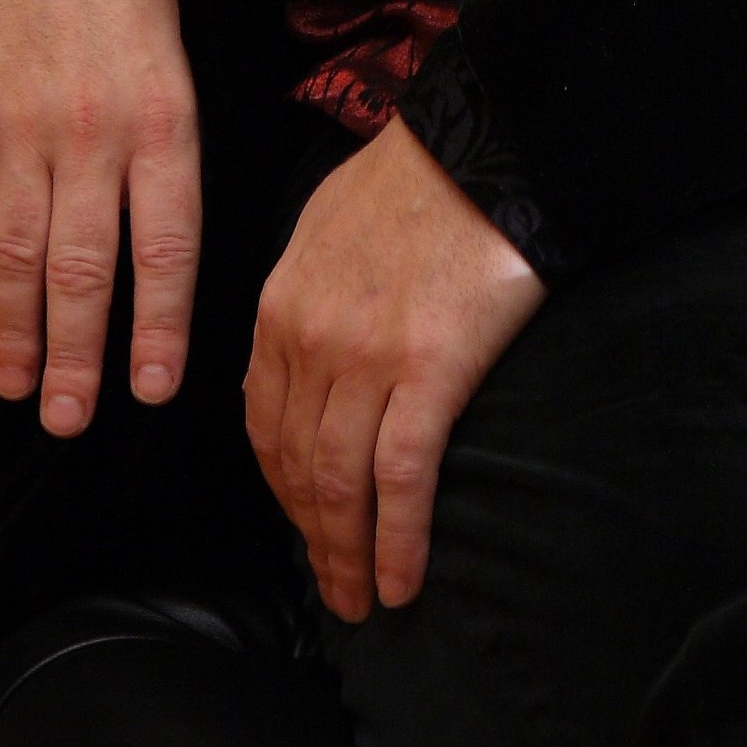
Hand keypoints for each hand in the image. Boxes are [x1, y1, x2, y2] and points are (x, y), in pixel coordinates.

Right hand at [0, 0, 200, 429]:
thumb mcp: (184, 60)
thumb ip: (173, 153)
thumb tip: (170, 254)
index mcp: (164, 122)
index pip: (167, 247)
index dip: (159, 326)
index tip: (153, 392)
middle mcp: (93, 134)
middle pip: (84, 268)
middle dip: (78, 356)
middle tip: (70, 423)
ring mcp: (20, 126)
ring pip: (16, 252)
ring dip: (14, 331)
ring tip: (19, 391)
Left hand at [246, 113, 542, 621]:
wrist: (483, 145)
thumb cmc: (416, 179)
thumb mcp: (323, 227)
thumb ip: (303, 298)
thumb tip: (295, 355)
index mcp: (280, 306)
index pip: (264, 424)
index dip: (282, 490)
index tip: (305, 527)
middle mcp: (309, 339)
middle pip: (296, 467)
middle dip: (312, 539)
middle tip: (333, 591)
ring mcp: (365, 359)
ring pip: (340, 484)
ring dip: (348, 556)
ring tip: (362, 601)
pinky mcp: (427, 372)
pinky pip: (400, 479)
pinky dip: (395, 541)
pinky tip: (401, 582)